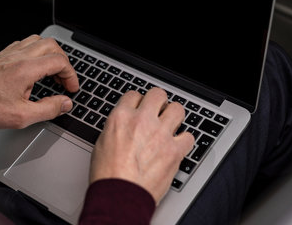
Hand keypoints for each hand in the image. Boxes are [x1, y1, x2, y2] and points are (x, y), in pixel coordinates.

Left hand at [0, 35, 78, 128]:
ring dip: (50, 54)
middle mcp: (19, 56)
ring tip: (51, 72)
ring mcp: (10, 53)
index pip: (60, 61)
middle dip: (63, 62)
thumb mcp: (22, 116)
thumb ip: (48, 109)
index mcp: (26, 69)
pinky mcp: (2, 54)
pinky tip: (34, 66)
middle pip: (53, 46)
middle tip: (63, 80)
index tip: (71, 88)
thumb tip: (65, 103)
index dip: (71, 75)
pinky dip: (36, 52)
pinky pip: (25, 43)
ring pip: (39, 41)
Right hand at [89, 88, 193, 203]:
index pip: (134, 94)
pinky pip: (189, 136)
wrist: (119, 196)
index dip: (138, 102)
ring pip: (177, 109)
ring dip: (174, 116)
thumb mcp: (102, 142)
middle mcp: (142, 121)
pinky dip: (184, 140)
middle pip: (158, 94)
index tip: (140, 107)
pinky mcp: (174, 151)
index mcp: (122, 117)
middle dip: (158, 102)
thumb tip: (124, 125)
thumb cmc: (107, 175)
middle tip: (158, 111)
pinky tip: (178, 145)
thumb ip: (116, 127)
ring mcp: (161, 134)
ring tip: (170, 124)